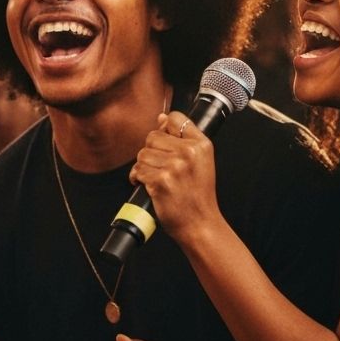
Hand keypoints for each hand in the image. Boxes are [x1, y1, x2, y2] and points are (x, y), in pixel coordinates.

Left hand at [129, 111, 221, 244]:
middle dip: (152, 152)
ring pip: (142, 154)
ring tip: (156, 178)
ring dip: (144, 167)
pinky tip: (149, 186)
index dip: (165, 129)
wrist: (200, 223)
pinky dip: (138, 179)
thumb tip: (161, 118)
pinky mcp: (160, 181)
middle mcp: (189, 153)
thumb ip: (183, 138)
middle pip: (153, 137)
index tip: (167, 144)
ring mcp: (174, 167)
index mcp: (201, 144)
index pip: (175, 118)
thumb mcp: (202, 161)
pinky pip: (138, 171)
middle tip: (162, 168)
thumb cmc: (198, 195)